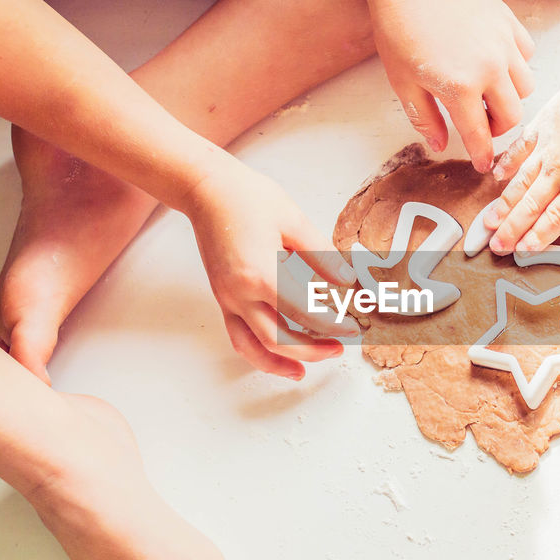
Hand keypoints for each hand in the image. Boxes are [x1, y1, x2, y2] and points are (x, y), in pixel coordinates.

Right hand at [185, 165, 358, 378]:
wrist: (206, 189)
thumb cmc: (247, 198)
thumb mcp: (293, 221)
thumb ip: (320, 255)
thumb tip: (346, 282)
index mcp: (260, 273)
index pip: (303, 312)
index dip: (331, 325)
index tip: (352, 327)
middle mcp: (239, 293)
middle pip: (278, 339)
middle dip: (312, 350)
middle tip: (340, 348)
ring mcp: (227, 298)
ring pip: (252, 347)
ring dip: (280, 363)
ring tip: (305, 370)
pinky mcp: (222, 297)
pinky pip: (238, 336)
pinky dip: (257, 353)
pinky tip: (276, 357)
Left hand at [367, 0, 534, 169]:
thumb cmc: (398, 31)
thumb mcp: (403, 84)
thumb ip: (426, 119)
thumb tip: (440, 145)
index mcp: (461, 87)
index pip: (480, 135)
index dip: (483, 155)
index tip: (485, 165)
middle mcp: (490, 67)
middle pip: (513, 115)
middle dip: (497, 126)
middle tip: (479, 122)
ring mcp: (503, 42)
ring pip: (526, 86)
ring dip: (509, 96)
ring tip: (487, 91)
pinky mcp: (508, 22)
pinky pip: (527, 54)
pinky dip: (516, 64)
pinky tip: (494, 62)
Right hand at [483, 75, 559, 253]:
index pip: (554, 221)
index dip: (537, 238)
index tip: (522, 249)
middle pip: (531, 208)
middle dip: (512, 230)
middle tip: (497, 245)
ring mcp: (547, 151)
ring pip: (520, 184)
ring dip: (504, 205)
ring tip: (490, 220)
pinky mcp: (542, 126)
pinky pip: (519, 148)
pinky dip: (507, 163)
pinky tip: (496, 176)